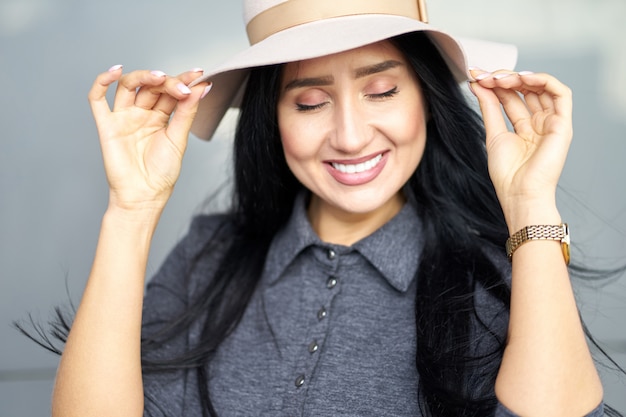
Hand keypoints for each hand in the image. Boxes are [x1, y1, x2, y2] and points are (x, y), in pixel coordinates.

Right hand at [88, 66, 210, 212]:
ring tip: (158, 78)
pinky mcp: (107, 125)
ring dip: (142, 76)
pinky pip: (97, 99)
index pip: (170, 91)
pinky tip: (114, 71)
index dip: (183, 80)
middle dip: (167, 82)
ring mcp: (123, 118)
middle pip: (151, 86)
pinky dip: (102, 82)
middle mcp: (141, 113)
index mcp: (160, 117)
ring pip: (127, 86)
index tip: (199, 75)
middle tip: (183, 87)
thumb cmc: (162, 173)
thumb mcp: (179, 139)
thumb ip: (187, 112)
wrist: (144, 195)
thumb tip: (201, 87)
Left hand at [469, 70, 572, 228]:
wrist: (520, 193)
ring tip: (499, 78)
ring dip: (520, 77)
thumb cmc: (508, 174)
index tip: (476, 77)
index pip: (511, 97)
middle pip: (525, 90)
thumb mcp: (493, 133)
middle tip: (485, 76)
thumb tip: (479, 84)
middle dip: (504, 78)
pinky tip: (523, 79)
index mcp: (524, 128)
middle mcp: (540, 123)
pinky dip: (543, 80)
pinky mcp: (563, 124)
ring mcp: (552, 123)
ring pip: (542, 88)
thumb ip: (489, 107)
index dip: (495, 84)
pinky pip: (561, 93)